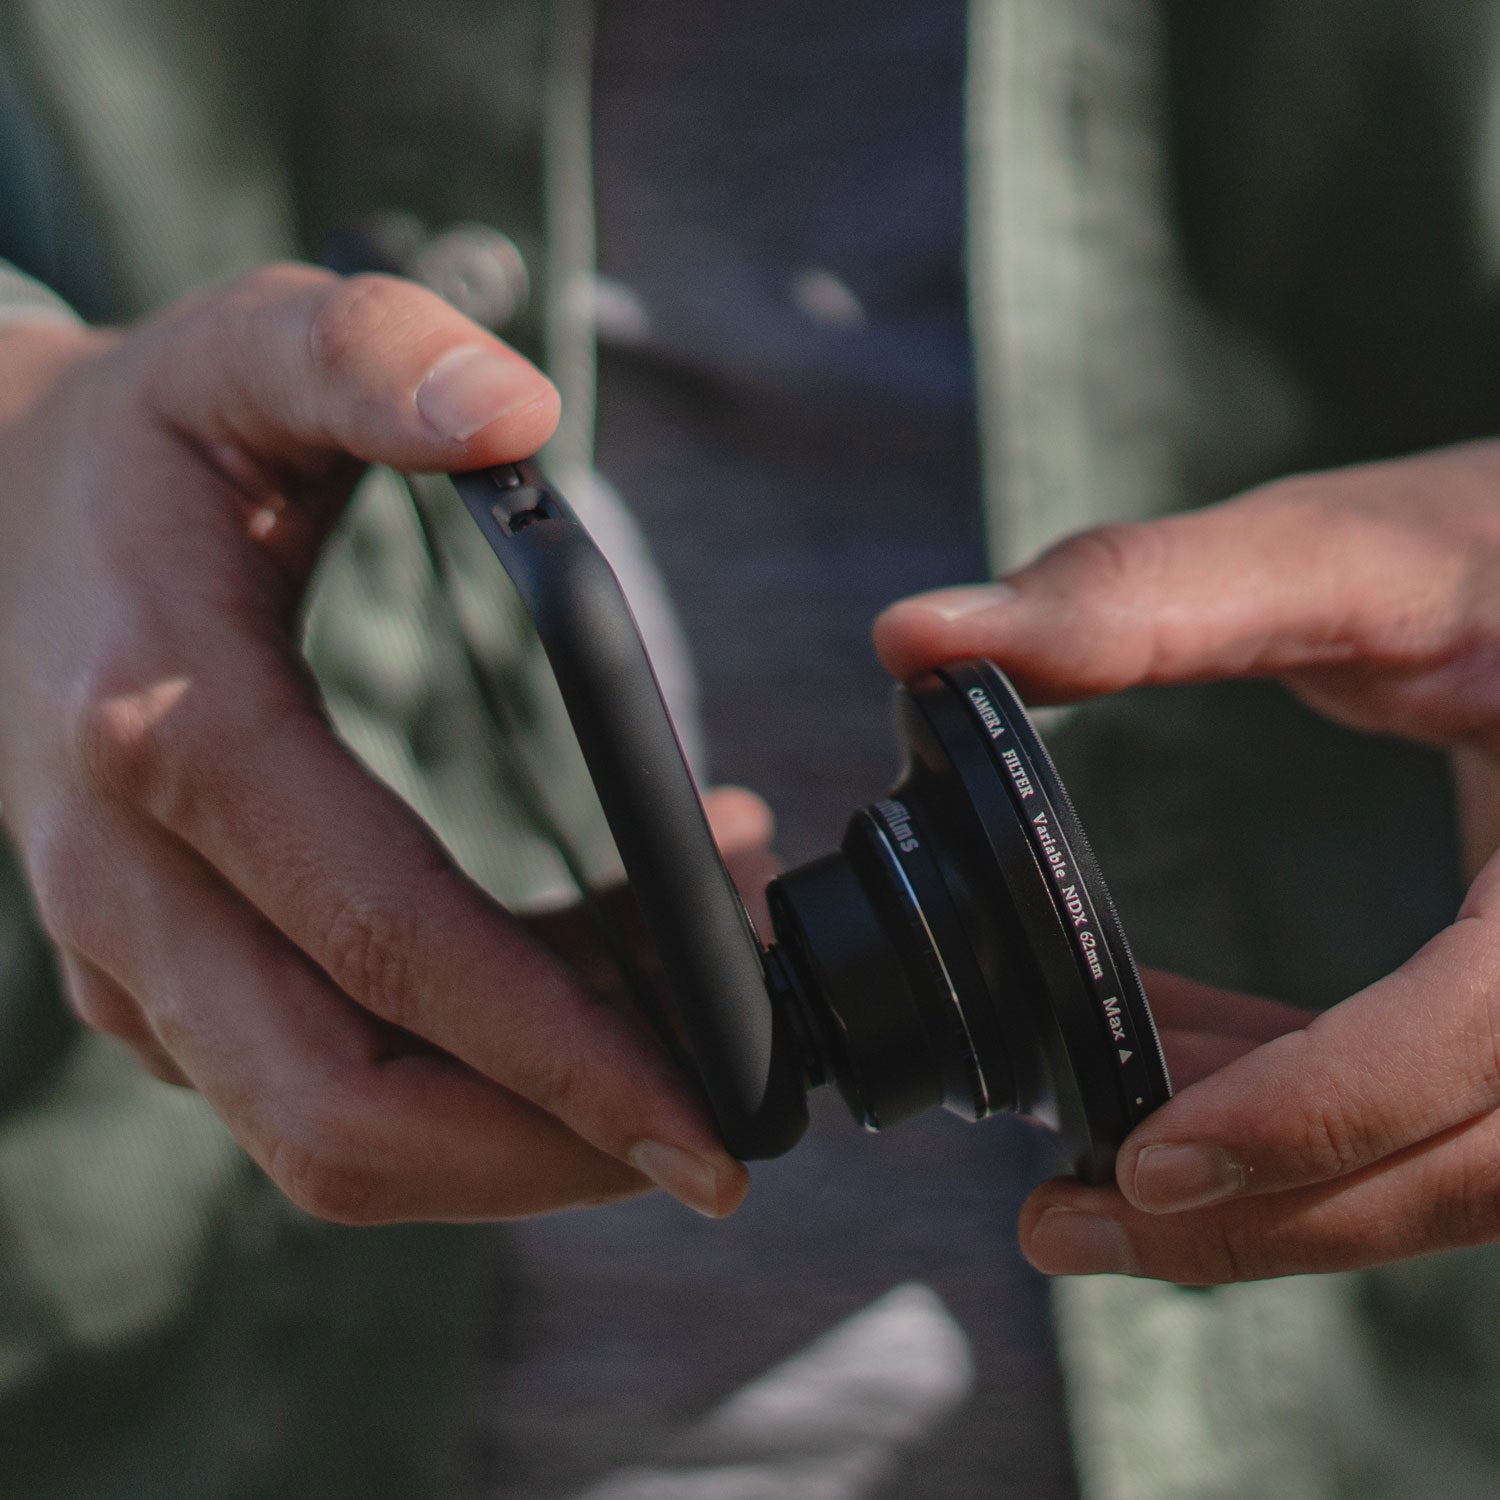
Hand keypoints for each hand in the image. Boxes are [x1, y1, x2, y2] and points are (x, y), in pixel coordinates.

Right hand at [0, 267, 746, 1224]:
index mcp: (173, 735)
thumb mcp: (252, 350)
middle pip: (345, 1112)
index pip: (387, 948)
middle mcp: (128, 883)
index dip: (559, 1053)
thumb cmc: (144, 442)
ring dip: (516, 1130)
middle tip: (723, 1134)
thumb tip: (521, 410)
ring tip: (681, 1037)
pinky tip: (586, 987)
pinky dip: (459, 1079)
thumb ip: (378, 358)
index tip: (708, 1123)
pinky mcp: (152, 981)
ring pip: (327, 1133)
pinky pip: (313, 1083)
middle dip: (549, 1154)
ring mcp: (128, 954)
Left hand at [875, 441, 1499, 1280]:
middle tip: (1065, 1221)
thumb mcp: (1345, 554)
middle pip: (1470, 1163)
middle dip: (1266, 1212)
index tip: (1143, 1162)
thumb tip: (913, 635)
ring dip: (1275, 1181)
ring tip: (1095, 1161)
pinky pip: (1446, 1110)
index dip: (1314, 1116)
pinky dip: (1309, 1113)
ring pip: (1460, 1167)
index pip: (1483, 1040)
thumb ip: (1139, 593)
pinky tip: (1185, 1071)